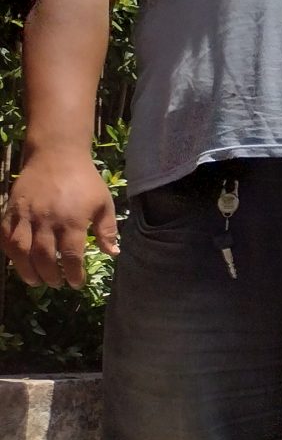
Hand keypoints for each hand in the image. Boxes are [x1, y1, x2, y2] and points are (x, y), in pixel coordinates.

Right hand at [2, 147, 117, 286]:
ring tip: (35, 280)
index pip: (70, 255)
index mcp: (72, 220)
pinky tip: (18, 262)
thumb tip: (113, 253)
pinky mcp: (11, 209)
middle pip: (43, 256)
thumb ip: (107, 230)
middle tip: (56, 284)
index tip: (77, 283)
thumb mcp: (103, 203)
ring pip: (20, 249)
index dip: (73, 273)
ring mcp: (26, 215)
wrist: (57, 155)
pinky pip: (5, 235)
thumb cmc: (85, 180)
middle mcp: (47, 220)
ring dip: (25, 269)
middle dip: (49, 275)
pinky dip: (9, 252)